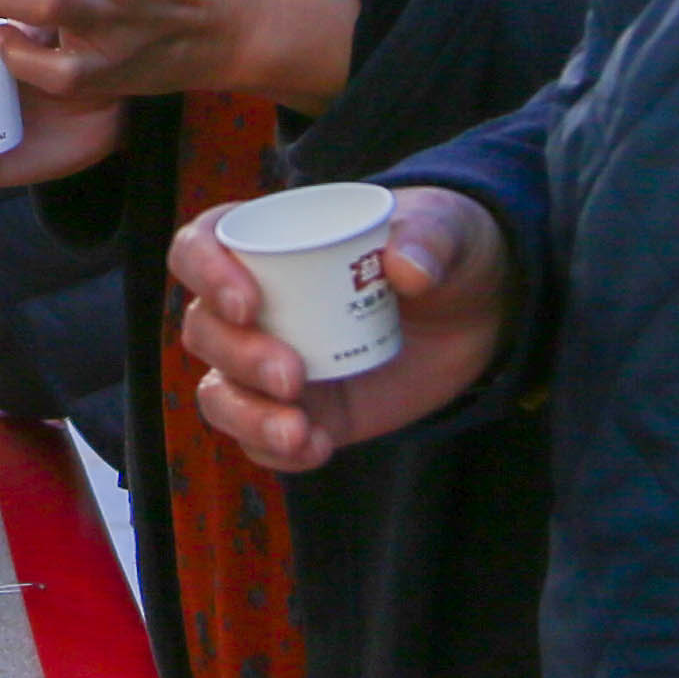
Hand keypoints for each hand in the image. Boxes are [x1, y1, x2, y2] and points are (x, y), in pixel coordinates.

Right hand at [167, 184, 505, 470]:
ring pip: (218, 392)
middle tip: (293, 374)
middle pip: (204, 329)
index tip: (247, 302)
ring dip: (245, 414)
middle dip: (237, 356)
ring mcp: (273, 363)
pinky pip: (260, 439)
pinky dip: (277, 450)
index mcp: (273, 243)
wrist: (478, 316)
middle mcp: (257, 305)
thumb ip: (429, 237)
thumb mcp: (448, 228)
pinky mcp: (303, 412)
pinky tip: (317, 448)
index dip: (204, 272)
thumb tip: (405, 268)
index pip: (200, 247)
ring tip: (296, 431)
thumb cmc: (444, 251)